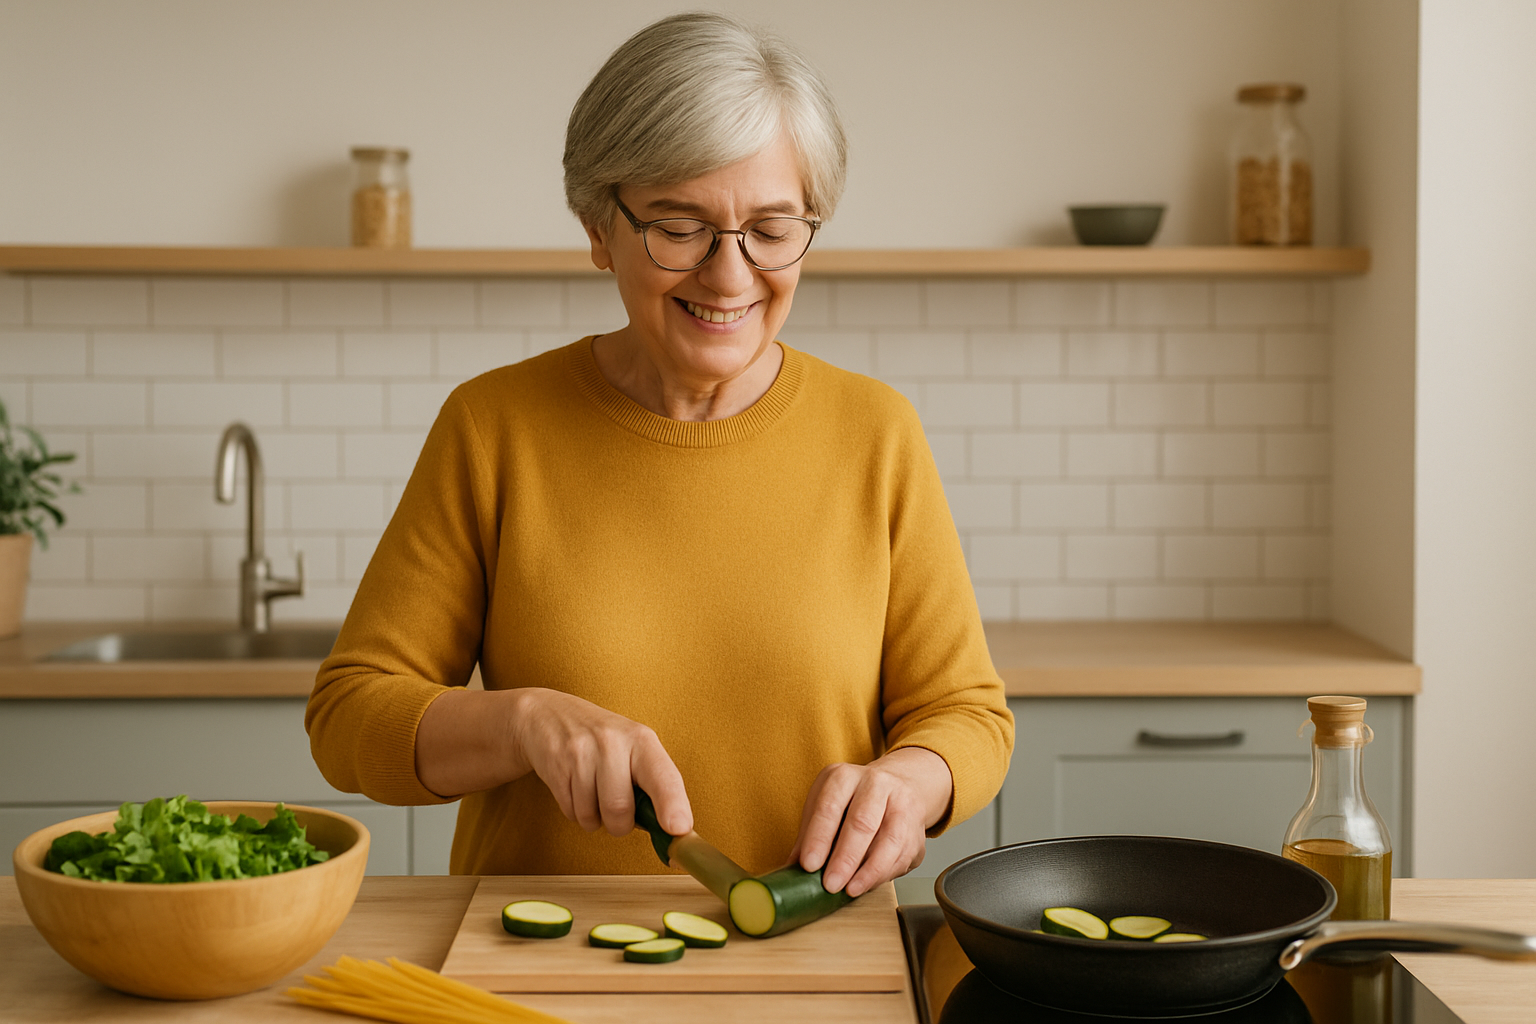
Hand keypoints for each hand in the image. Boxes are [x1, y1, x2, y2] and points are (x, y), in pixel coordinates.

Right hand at [509, 688, 693, 836]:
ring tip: (593, 792)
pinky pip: (570, 812)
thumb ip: (653, 785)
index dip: (672, 805)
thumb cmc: (602, 741)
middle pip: (620, 809)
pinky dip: (575, 812)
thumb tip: (672, 832)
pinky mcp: (554, 766)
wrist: (547, 715)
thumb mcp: (633, 749)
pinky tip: (575, 788)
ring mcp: (580, 752)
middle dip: (620, 824)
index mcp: (642, 739)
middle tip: (618, 811)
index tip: (679, 829)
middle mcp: (612, 742)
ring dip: (595, 819)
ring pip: (592, 816)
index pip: (663, 776)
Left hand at [788, 747, 953, 897]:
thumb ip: (809, 835)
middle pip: (861, 822)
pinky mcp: (917, 827)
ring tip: (850, 889)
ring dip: (868, 870)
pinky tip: (868, 884)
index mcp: (844, 776)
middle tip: (830, 884)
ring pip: (889, 839)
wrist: (900, 785)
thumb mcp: (825, 805)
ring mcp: (901, 803)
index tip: (808, 864)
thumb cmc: (854, 800)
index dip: (818, 837)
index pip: (829, 806)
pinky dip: (884, 874)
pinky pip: (902, 854)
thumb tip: (790, 870)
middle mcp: (876, 784)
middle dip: (845, 858)